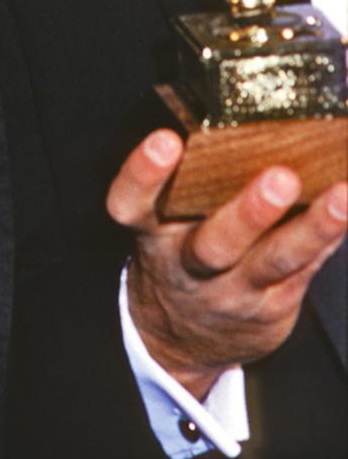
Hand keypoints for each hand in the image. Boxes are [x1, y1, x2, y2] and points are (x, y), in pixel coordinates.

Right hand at [107, 128, 347, 398]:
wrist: (182, 336)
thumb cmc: (180, 251)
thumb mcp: (164, 221)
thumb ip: (190, 181)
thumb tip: (242, 122)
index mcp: (153, 233)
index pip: (131, 204)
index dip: (143, 173)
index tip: (165, 139)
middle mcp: (187, 265)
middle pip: (213, 244)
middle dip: (249, 213)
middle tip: (280, 178)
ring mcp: (231, 293)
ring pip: (271, 263)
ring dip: (309, 230)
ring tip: (340, 199)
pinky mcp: (271, 309)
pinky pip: (304, 272)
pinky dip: (328, 238)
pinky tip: (345, 209)